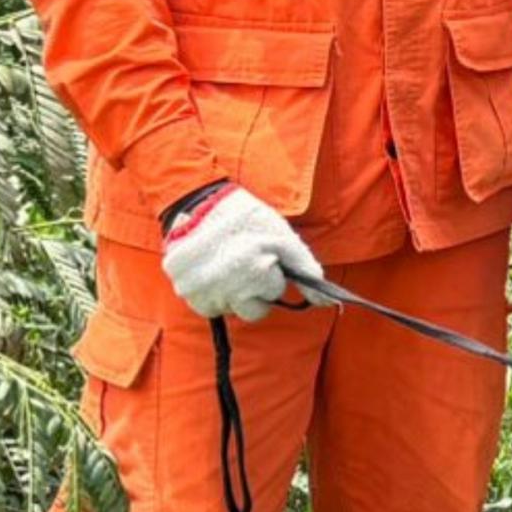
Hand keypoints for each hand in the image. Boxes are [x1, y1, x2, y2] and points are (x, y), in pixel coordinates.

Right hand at [160, 182, 325, 322]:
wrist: (199, 201)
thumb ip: (306, 269)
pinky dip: (211, 293)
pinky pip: (206, 306)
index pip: (271, 294)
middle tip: (243, 261)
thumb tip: (328, 303)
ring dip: (230, 292)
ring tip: (226, 263)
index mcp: (252, 268)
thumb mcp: (283, 236)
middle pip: (251, 310)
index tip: (261, 255)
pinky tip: (211, 270)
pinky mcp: (183, 289)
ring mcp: (200, 289)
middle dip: (253, 289)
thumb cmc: (247, 219)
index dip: (271, 275)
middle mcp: (225, 283)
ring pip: (228, 309)